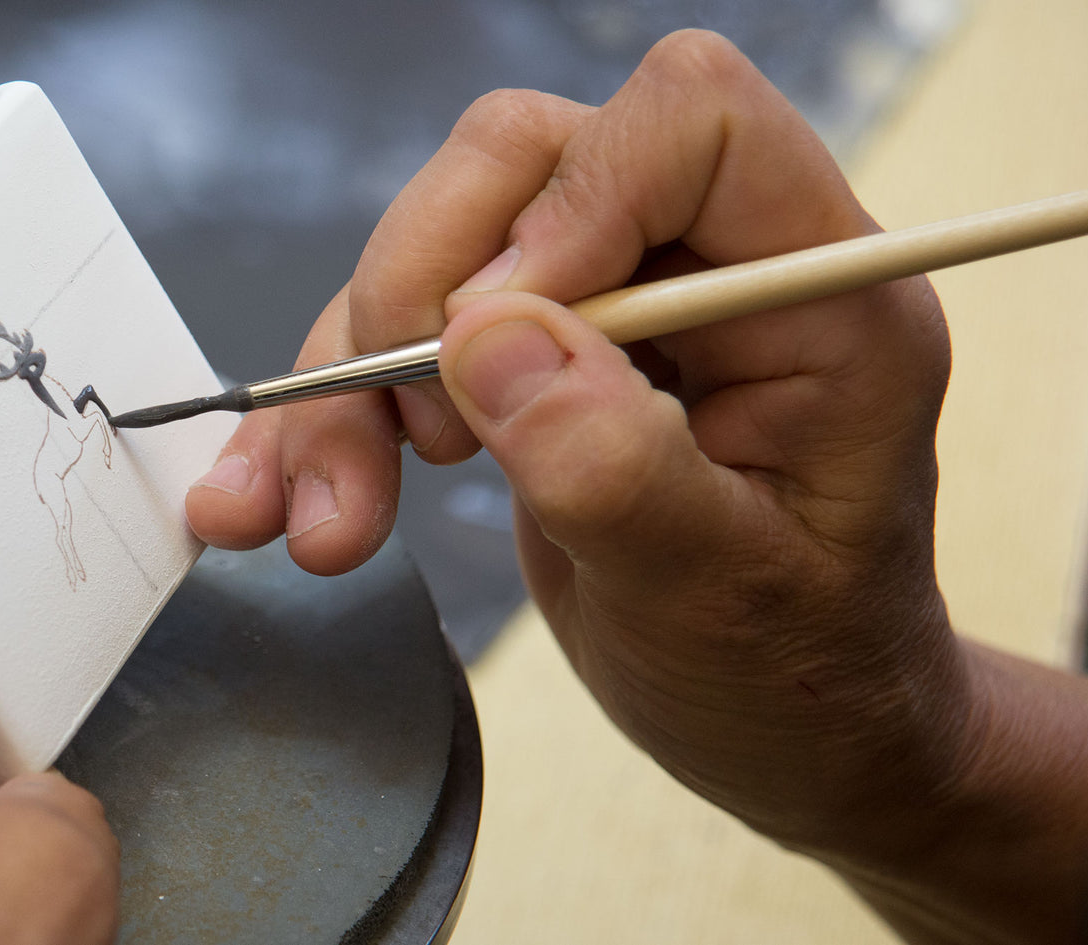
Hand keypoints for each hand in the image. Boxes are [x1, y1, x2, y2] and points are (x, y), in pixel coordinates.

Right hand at [189, 30, 1087, 942]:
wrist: (781, 737)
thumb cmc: (795, 675)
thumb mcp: (720, 597)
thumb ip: (616, 466)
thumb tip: (485, 340)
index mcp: (812, 293)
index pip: (691, 124)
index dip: (573, 203)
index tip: (495, 345)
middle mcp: (705, 267)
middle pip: (522, 159)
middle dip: (419, 293)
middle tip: (415, 441)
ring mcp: (609, 304)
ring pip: (431, 246)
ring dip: (347, 380)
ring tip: (332, 524)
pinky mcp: (529, 355)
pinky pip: (394, 333)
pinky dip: (323, 412)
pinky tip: (275, 499)